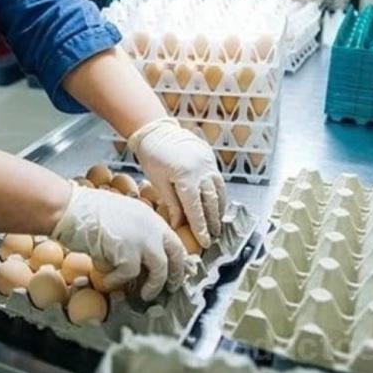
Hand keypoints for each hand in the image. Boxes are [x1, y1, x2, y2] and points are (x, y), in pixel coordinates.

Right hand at [51, 183, 185, 300]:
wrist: (70, 207)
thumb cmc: (86, 210)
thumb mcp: (120, 215)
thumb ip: (134, 230)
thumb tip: (140, 253)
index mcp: (149, 216)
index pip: (174, 239)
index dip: (178, 258)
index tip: (177, 269)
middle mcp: (151, 226)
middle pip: (175, 254)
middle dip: (176, 274)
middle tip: (172, 286)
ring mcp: (141, 239)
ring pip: (160, 269)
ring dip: (153, 285)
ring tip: (146, 294)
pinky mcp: (127, 253)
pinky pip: (129, 275)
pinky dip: (118, 282)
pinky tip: (107, 281)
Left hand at [128, 118, 226, 247]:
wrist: (157, 130)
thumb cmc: (152, 156)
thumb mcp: (158, 181)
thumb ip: (171, 204)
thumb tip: (178, 225)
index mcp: (186, 176)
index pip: (195, 208)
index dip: (200, 227)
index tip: (204, 242)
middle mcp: (201, 170)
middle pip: (211, 202)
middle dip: (213, 222)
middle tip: (213, 237)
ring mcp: (209, 163)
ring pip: (219, 191)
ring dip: (219, 209)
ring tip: (218, 224)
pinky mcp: (210, 158)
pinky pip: (218, 180)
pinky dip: (219, 195)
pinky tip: (217, 205)